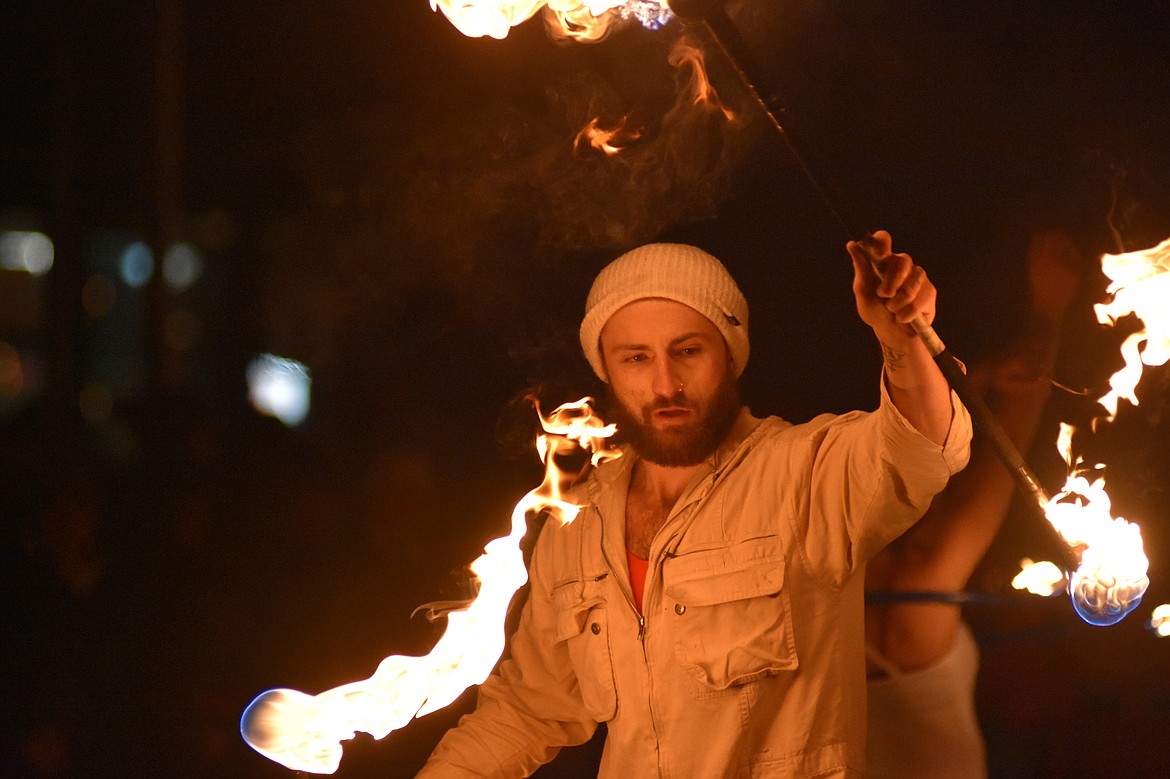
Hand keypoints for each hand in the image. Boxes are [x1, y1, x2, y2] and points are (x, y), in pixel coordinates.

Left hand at [848, 230, 935, 349]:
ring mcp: (918, 277)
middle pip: (902, 261)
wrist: (891, 334)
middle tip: (883, 296)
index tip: (879, 254)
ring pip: (910, 285)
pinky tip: (904, 317)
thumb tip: (852, 244)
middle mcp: (902, 264)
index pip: (884, 239)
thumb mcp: (863, 292)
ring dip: (897, 304)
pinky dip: (907, 314)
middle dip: (891, 283)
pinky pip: (919, 301)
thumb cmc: (875, 311)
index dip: (882, 242)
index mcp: (883, 261)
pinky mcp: (930, 291)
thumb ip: (861, 269)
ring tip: (892, 310)